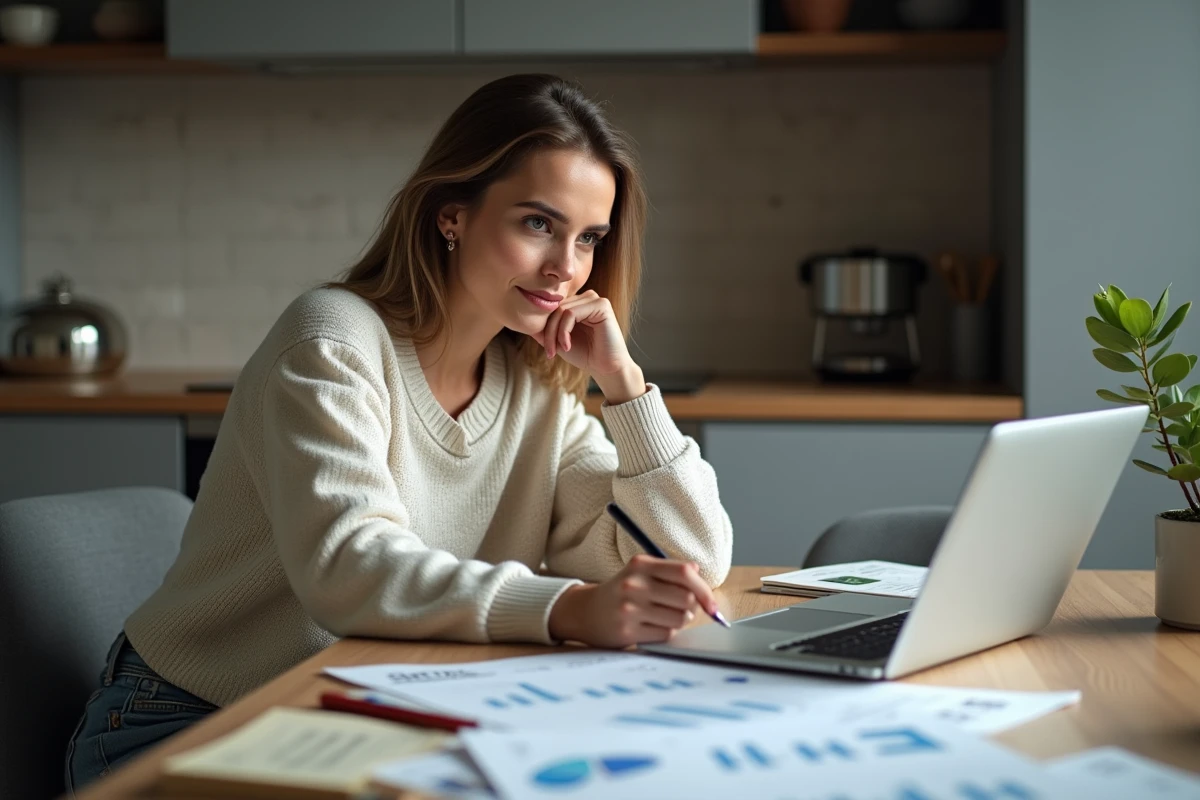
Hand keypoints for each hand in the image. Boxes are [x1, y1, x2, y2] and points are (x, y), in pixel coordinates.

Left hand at [529, 290, 645, 402]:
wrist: (606, 369)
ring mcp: (594, 299)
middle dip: (548, 332)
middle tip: (550, 352)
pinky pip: (571, 313)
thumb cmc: (585, 355)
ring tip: (557, 350)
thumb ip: (543, 330)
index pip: (552, 307)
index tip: (546, 349)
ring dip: (554, 333)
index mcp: (577, 303)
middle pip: (555, 308)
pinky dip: (564, 331)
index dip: (544, 327)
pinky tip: (568, 346)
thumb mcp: (558, 341)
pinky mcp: (602, 304)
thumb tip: (524, 320)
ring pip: (560, 310)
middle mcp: (586, 298)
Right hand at [548, 554, 720, 647]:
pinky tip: (650, 626)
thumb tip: (699, 572)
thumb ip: (670, 570)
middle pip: (687, 598)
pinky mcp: (627, 631)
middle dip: (691, 607)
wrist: (584, 612)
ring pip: (680, 618)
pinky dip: (665, 632)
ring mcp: (629, 608)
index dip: (705, 590)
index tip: (712, 604)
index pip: (684, 573)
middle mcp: (634, 584)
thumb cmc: (620, 591)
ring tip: (663, 616)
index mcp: (641, 564)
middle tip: (679, 608)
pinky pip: (666, 634)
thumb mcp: (640, 572)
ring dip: (679, 620)